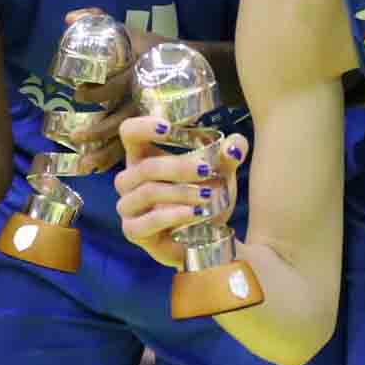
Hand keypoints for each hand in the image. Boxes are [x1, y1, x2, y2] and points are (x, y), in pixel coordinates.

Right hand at [113, 113, 243, 267]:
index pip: (129, 132)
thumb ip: (229, 155)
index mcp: (143, 157)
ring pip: (147, 192)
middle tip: (206, 170)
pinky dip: (174, 216)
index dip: (144, 126)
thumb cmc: (205, 198)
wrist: (207, 238)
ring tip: (209, 195)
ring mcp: (128, 207)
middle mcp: (130, 180)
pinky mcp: (134, 231)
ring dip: (180, 192)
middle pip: (144, 167)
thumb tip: (236, 144)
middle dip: (178, 167)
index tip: (169, 128)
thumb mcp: (221, 173)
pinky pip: (147, 222)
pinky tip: (196, 214)